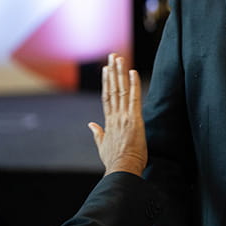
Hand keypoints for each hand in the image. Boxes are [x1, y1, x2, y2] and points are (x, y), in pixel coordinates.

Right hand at [89, 53, 146, 176]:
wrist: (121, 169)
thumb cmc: (114, 161)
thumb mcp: (102, 145)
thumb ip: (97, 133)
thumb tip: (90, 124)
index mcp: (109, 122)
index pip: (107, 97)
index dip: (106, 82)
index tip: (106, 69)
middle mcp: (115, 116)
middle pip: (113, 89)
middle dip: (113, 71)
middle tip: (113, 56)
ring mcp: (124, 117)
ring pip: (121, 90)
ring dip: (121, 73)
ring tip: (119, 58)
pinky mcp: (134, 119)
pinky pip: (134, 98)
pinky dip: (134, 84)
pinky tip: (133, 72)